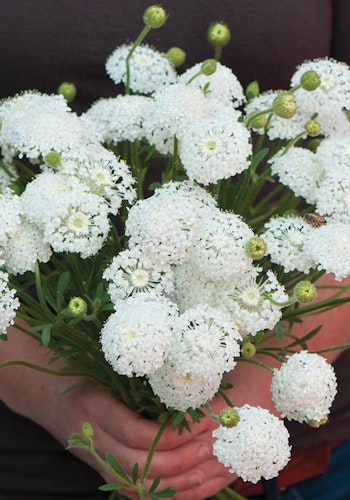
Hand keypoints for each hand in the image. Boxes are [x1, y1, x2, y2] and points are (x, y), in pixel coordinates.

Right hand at [0, 326, 235, 498]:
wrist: (45, 389)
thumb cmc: (78, 366)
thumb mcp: (101, 361)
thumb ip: (132, 371)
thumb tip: (182, 372)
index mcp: (92, 408)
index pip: (138, 434)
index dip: (174, 434)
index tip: (204, 420)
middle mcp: (92, 439)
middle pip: (141, 466)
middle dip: (182, 460)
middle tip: (213, 446)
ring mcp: (95, 459)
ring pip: (137, 484)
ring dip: (176, 482)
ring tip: (207, 468)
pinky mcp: (101, 468)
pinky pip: (132, 490)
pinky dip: (160, 492)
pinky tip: (186, 483)